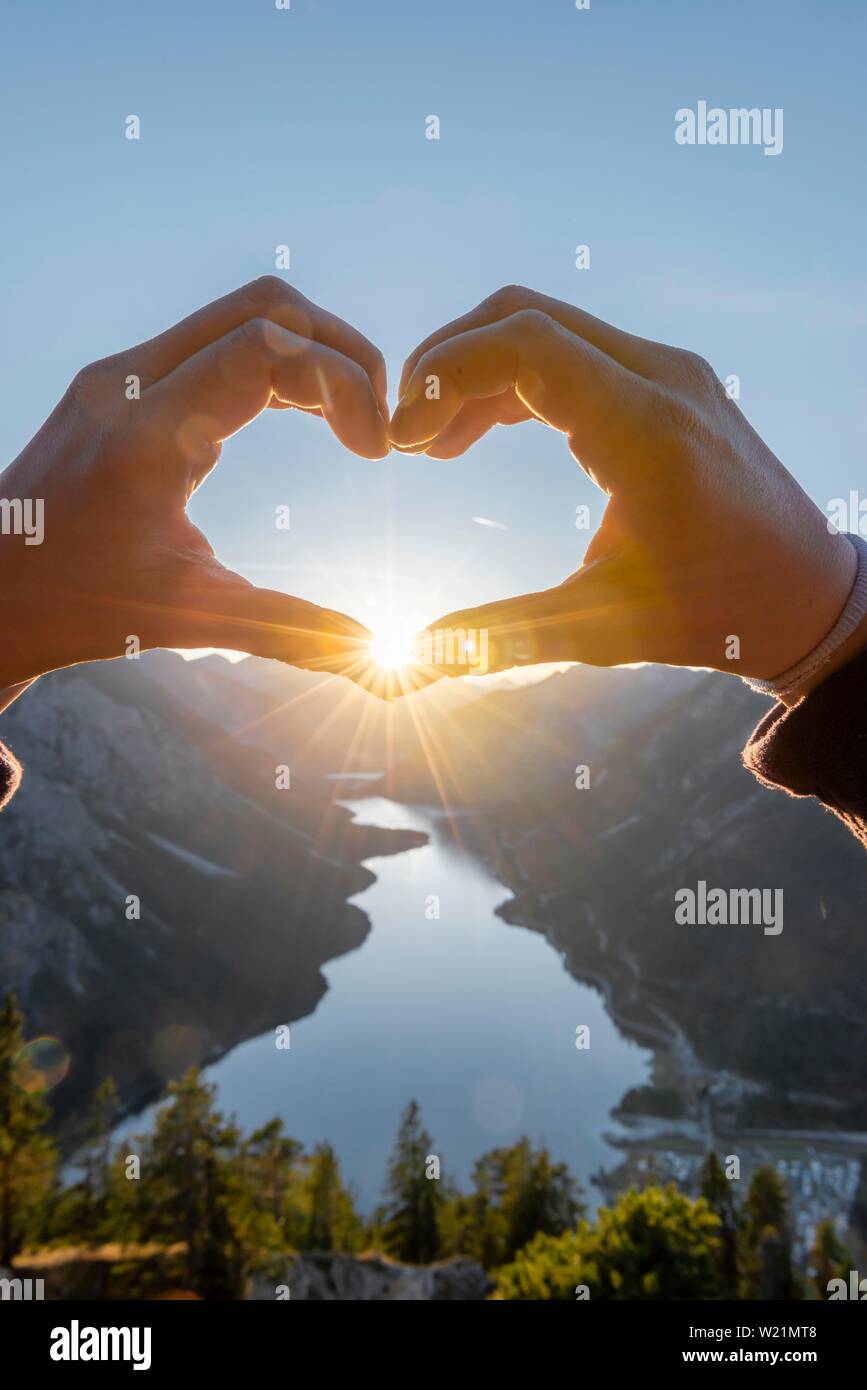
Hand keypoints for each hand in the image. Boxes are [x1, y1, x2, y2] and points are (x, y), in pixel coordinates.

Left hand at [0, 278, 387, 688]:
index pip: (267, 349)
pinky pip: (216, 342)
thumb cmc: (76, 605)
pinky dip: (276, 365)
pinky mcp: (124, 382)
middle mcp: (130, 383)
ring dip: (312, 354)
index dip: (343, 383)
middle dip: (343, 352)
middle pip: (264, 309)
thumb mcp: (188, 617)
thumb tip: (369, 651)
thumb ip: (288, 629)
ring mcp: (122, 374)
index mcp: (146, 436)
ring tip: (356, 420)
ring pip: (242, 314)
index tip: (375, 452)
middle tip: (380, 423)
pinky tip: (310, 415)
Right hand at [390, 285, 858, 697]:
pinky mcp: (668, 383)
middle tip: (405, 435)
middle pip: (525, 316)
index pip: (525, 344)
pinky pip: (574, 352)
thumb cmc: (715, 614)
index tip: (405, 440)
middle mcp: (663, 380)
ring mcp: (669, 373)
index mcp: (647, 431)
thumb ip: (505, 634)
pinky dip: (517, 381)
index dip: (446, 376)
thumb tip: (420, 651)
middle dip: (448, 365)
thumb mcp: (603, 628)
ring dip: (478, 372)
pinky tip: (478, 435)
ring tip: (432, 445)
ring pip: (547, 328)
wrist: (803, 595)